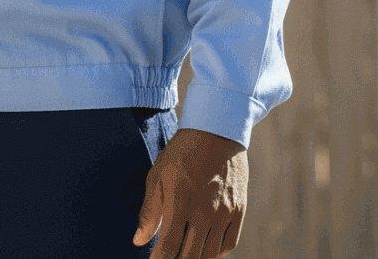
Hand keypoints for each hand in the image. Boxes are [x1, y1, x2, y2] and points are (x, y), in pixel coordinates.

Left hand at [135, 127, 246, 257]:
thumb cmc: (182, 153)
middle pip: (191, 256)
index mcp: (180, 200)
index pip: (169, 245)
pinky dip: (216, 254)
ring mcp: (224, 212)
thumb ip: (149, 211)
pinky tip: (205, 252)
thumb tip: (138, 241)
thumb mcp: (158, 176)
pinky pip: (229, 244)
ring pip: (210, 255)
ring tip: (185, 257)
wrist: (217, 132)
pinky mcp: (239, 210)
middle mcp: (204, 210)